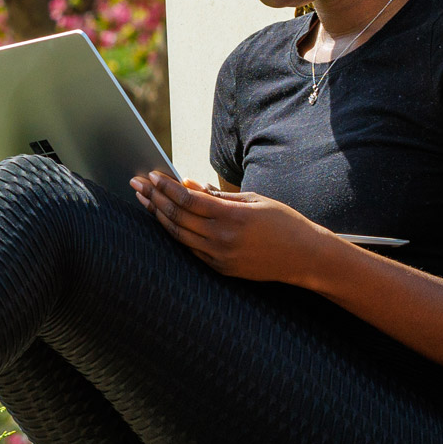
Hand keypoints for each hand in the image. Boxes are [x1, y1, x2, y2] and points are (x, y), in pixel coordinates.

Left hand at [127, 172, 343, 284]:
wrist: (305, 257)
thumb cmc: (282, 222)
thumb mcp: (253, 200)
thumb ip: (217, 195)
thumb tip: (188, 183)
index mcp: (232, 217)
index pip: (187, 199)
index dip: (166, 187)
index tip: (152, 175)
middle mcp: (222, 239)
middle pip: (177, 217)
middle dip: (154, 199)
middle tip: (137, 185)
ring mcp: (220, 257)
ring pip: (178, 235)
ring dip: (158, 216)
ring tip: (144, 200)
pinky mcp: (221, 268)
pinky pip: (190, 249)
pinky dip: (175, 233)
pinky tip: (165, 220)